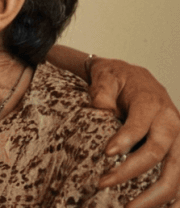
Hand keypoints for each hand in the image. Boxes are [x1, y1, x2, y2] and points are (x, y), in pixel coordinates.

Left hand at [89, 57, 179, 207]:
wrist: (135, 78)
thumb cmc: (118, 79)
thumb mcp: (106, 76)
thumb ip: (101, 90)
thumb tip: (100, 108)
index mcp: (152, 104)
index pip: (140, 125)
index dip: (124, 140)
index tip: (106, 154)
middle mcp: (171, 123)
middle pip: (157, 153)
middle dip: (131, 172)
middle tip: (103, 183)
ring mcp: (178, 141)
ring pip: (175, 173)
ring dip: (154, 195)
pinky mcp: (178, 153)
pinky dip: (176, 198)